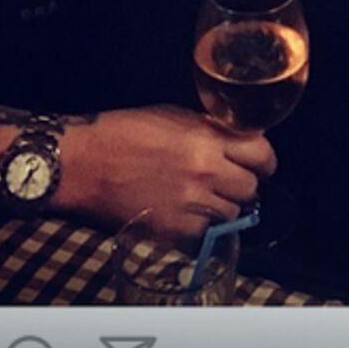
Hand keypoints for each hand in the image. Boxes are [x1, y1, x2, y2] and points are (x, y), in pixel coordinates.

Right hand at [58, 104, 276, 238]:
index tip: (260, 162)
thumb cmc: (124, 132)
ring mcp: (191, 203)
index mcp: (207, 138)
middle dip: (245, 183)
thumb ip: (211, 129)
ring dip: (225, 205)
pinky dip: (202, 224)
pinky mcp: (174, 229)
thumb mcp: (175, 116)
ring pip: (233, 213)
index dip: (264, 159)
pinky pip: (207, 231)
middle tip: (231, 179)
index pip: (262, 153)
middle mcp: (205, 171)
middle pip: (251, 187)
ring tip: (205, 195)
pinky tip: (187, 211)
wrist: (84, 163)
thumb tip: (238, 138)